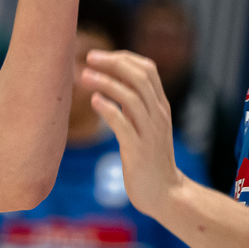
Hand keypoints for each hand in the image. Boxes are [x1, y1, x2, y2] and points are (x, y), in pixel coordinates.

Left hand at [80, 49, 184, 218]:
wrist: (164, 192)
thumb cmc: (149, 157)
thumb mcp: (145, 125)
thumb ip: (133, 104)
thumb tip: (111, 82)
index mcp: (160, 106)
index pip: (148, 69)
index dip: (123, 58)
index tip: (99, 55)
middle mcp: (157, 115)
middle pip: (139, 77)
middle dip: (113, 63)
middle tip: (89, 57)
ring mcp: (150, 132)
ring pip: (131, 97)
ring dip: (106, 83)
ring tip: (83, 76)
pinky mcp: (138, 150)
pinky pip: (124, 124)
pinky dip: (108, 109)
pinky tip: (93, 101)